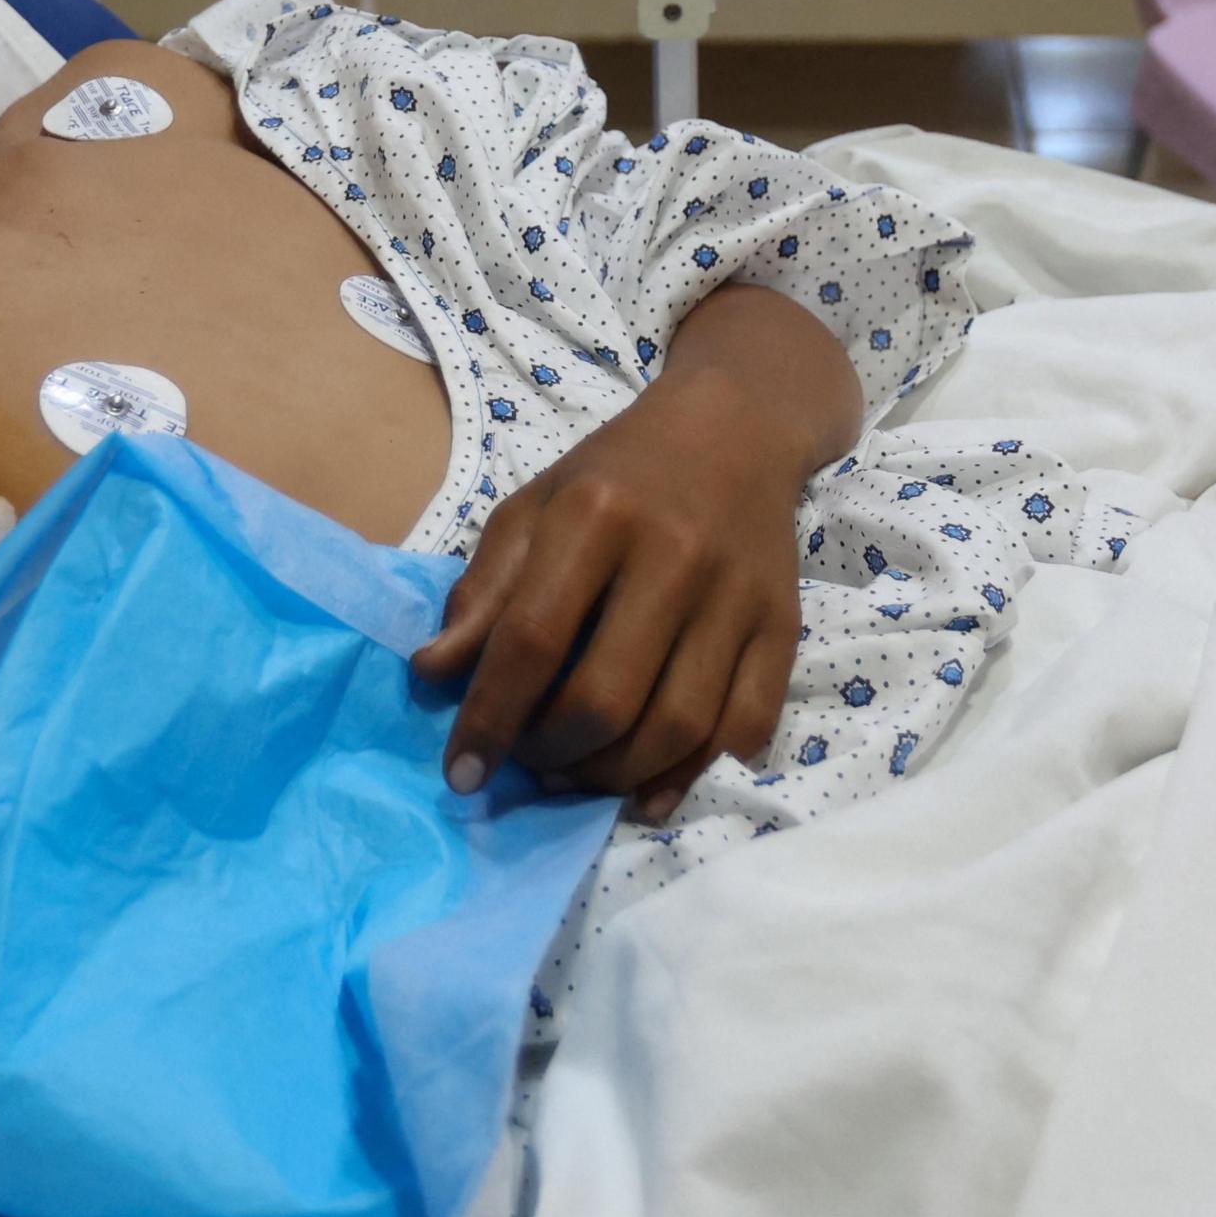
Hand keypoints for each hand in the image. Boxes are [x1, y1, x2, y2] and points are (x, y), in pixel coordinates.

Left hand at [410, 365, 805, 819]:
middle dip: (552, 753)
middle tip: (528, 762)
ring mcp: (736, 595)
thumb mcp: (533, 509)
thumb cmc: (615, 477)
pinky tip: (648, 785)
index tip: (461, 772)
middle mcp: (674, 555)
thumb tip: (432, 674)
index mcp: (596, 515)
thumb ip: (483, 590)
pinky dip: (692, 771)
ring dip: (614, 776)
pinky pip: (745, 726)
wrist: (734, 431)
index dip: (490, 718)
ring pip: (678, 726)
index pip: (532, 640)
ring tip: (576, 775)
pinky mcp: (783, 625)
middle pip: (607, 697)